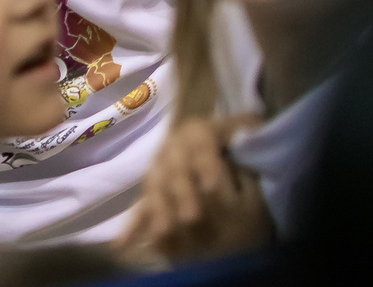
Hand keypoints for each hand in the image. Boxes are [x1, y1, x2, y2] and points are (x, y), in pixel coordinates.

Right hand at [123, 116, 271, 261]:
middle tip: (192, 218)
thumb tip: (250, 136)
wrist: (217, 143)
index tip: (211, 187)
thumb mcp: (245, 128)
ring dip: (159, 210)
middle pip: (174, 169)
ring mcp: (160, 170)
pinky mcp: (153, 192)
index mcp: (196, 131)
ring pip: (156, 188)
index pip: (198, 142)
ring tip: (164, 233)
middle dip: (182, 194)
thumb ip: (248, 131)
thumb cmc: (236, 137)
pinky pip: (140, 208)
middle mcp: (172, 148)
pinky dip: (132, 225)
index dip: (204, 163)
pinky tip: (122, 243)